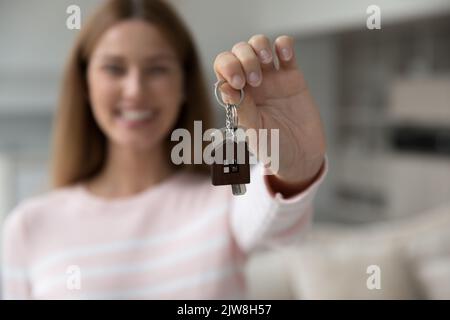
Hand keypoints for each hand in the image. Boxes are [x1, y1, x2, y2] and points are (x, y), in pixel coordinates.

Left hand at [214, 35, 325, 186]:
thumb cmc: (274, 149)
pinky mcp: (292, 76)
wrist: (301, 156)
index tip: (238, 82)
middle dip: (244, 58)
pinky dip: (283, 44)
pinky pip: (285, 49)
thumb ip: (241, 111)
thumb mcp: (255, 134)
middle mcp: (251, 84)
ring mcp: (272, 78)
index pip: (223, 68)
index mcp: (237, 96)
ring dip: (259, 46)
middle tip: (255, 80)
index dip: (227, 67)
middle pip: (239, 51)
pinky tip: (285, 54)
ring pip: (259, 45)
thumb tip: (224, 87)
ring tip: (268, 62)